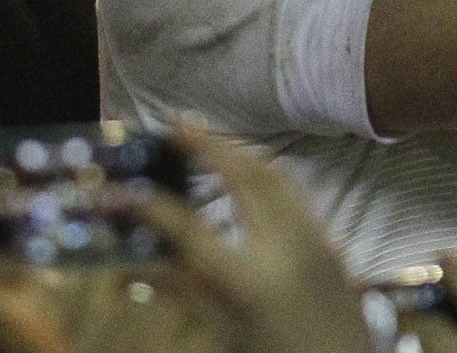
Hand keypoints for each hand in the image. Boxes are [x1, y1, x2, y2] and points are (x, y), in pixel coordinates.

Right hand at [129, 129, 370, 352]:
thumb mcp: (224, 336)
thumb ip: (184, 295)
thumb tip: (133, 269)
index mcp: (248, 282)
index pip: (191, 231)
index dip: (153, 209)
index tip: (124, 192)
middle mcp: (285, 249)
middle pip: (245, 176)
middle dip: (207, 144)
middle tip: (175, 124)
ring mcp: (314, 238)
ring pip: (275, 175)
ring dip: (239, 151)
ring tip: (206, 139)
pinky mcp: (331, 240)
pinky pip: (294, 193)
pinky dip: (265, 173)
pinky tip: (245, 172)